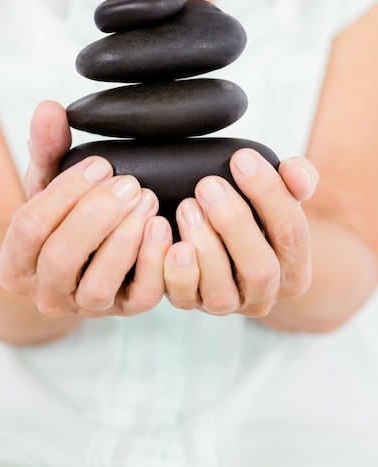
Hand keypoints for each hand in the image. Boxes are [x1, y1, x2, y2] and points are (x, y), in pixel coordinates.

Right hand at [0, 101, 171, 318]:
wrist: (80, 264)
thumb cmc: (62, 220)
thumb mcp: (49, 185)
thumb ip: (48, 149)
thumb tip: (49, 109)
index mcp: (16, 262)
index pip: (29, 228)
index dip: (65, 192)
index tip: (100, 163)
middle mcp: (45, 292)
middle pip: (61, 259)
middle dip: (96, 216)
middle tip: (129, 183)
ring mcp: (85, 306)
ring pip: (98, 286)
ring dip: (125, 241)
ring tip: (147, 200)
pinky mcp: (123, 310)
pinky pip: (139, 298)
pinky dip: (154, 265)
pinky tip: (163, 229)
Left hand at [164, 149, 317, 316]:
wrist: (230, 252)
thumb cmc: (257, 220)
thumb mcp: (281, 197)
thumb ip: (296, 179)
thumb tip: (294, 170)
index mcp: (295, 267)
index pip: (290, 232)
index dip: (268, 194)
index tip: (242, 160)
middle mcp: (265, 292)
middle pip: (259, 268)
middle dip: (233, 224)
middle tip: (208, 186)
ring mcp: (229, 304)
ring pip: (220, 291)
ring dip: (203, 248)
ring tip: (187, 208)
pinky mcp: (194, 306)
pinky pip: (184, 299)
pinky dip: (175, 272)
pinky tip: (169, 241)